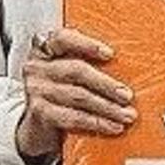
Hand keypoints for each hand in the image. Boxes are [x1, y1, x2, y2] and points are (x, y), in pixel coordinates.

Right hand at [13, 24, 135, 162]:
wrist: (39, 122)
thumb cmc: (61, 89)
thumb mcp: (68, 69)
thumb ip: (87, 61)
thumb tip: (127, 67)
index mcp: (45, 47)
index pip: (64, 39)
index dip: (88, 45)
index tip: (110, 54)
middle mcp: (36, 66)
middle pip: (76, 71)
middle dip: (106, 84)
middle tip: (127, 95)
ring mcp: (36, 90)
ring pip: (78, 97)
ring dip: (107, 108)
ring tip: (126, 115)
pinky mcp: (39, 112)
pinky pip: (73, 117)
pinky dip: (96, 123)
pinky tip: (112, 126)